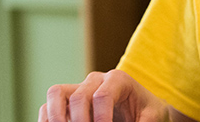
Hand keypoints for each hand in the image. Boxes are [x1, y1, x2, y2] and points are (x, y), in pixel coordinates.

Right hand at [38, 69, 178, 121]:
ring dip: (56, 117)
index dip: (101, 119)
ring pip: (56, 93)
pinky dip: (47, 119)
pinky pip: (49, 105)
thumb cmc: (149, 113)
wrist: (143, 110)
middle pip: (79, 96)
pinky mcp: (68, 101)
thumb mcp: (152, 118)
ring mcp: (79, 88)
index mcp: (118, 80)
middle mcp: (95, 80)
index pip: (102, 96)